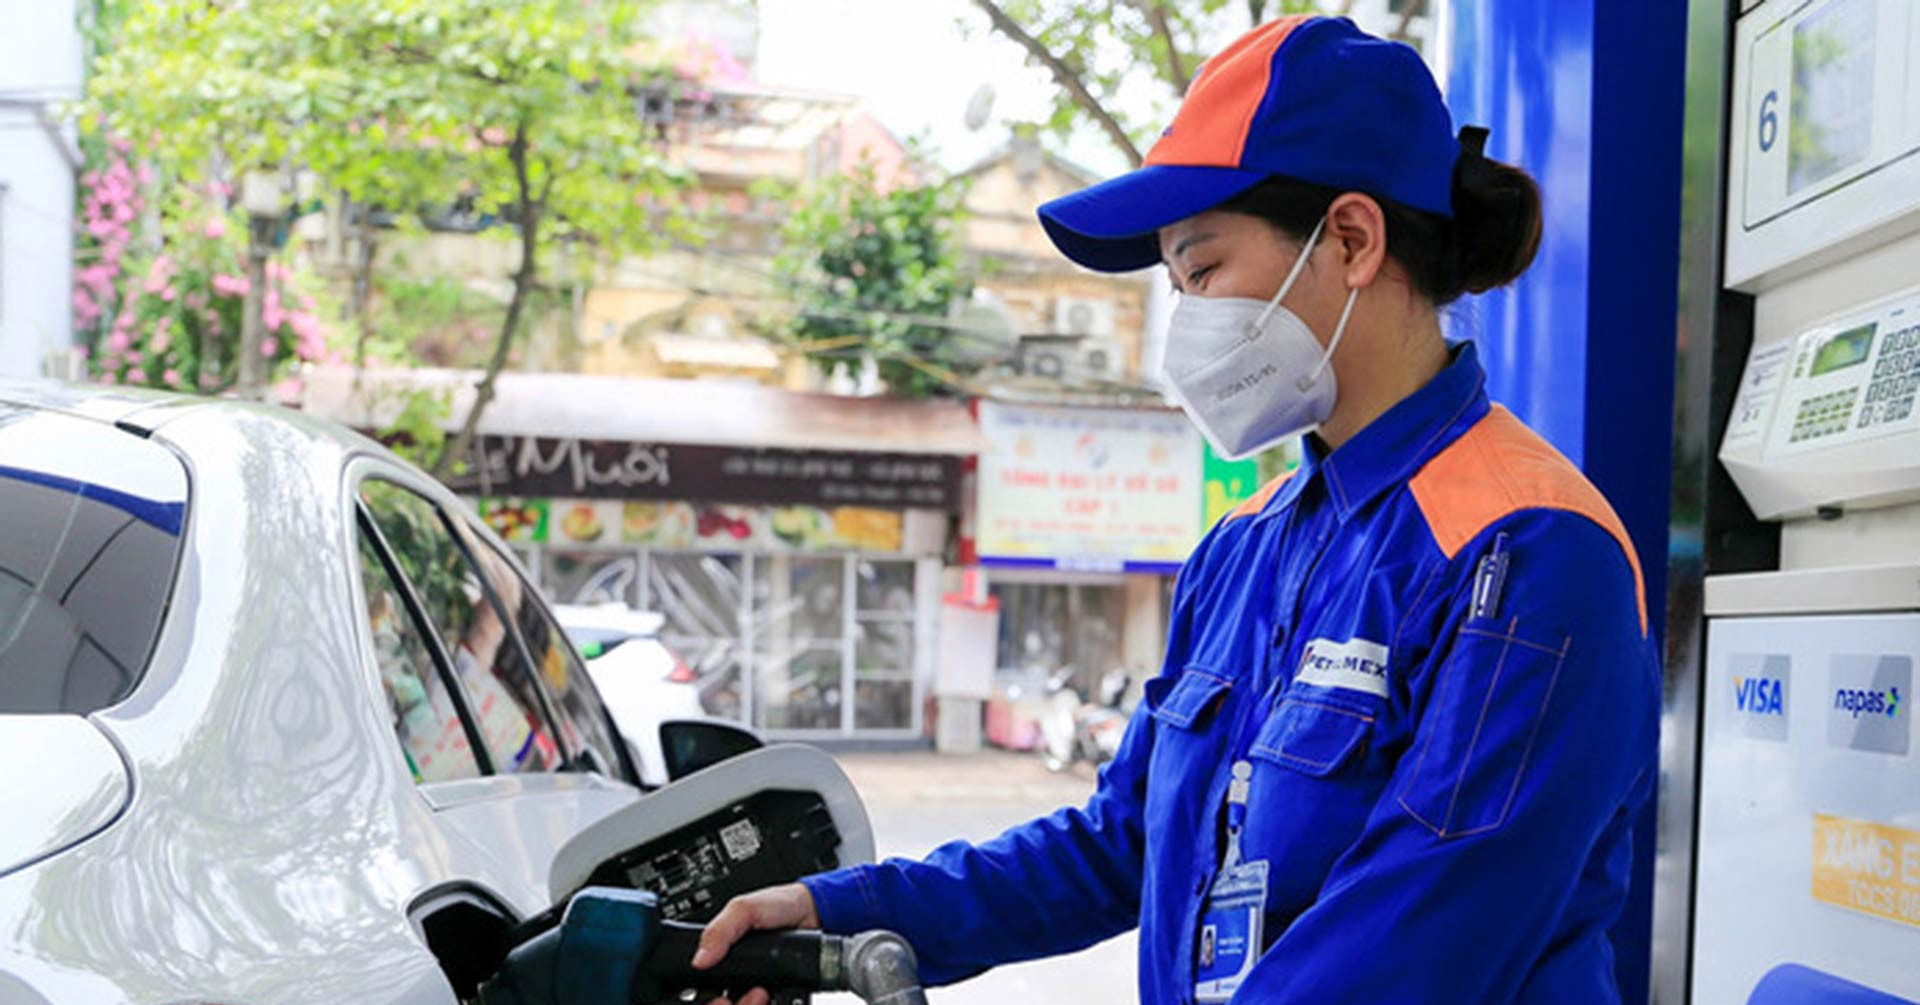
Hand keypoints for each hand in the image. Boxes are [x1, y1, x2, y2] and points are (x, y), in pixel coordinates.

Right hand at [694, 883, 820, 1004]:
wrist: (814, 912)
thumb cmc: (779, 905)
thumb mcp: (744, 908)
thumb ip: (721, 930)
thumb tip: (700, 959)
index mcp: (723, 957)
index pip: (705, 988)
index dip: (710, 999)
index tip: (720, 999)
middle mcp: (738, 975)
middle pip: (725, 1002)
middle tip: (739, 997)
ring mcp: (758, 985)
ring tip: (762, 993)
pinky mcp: (779, 991)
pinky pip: (773, 1003)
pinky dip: (772, 1003)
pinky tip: (773, 995)